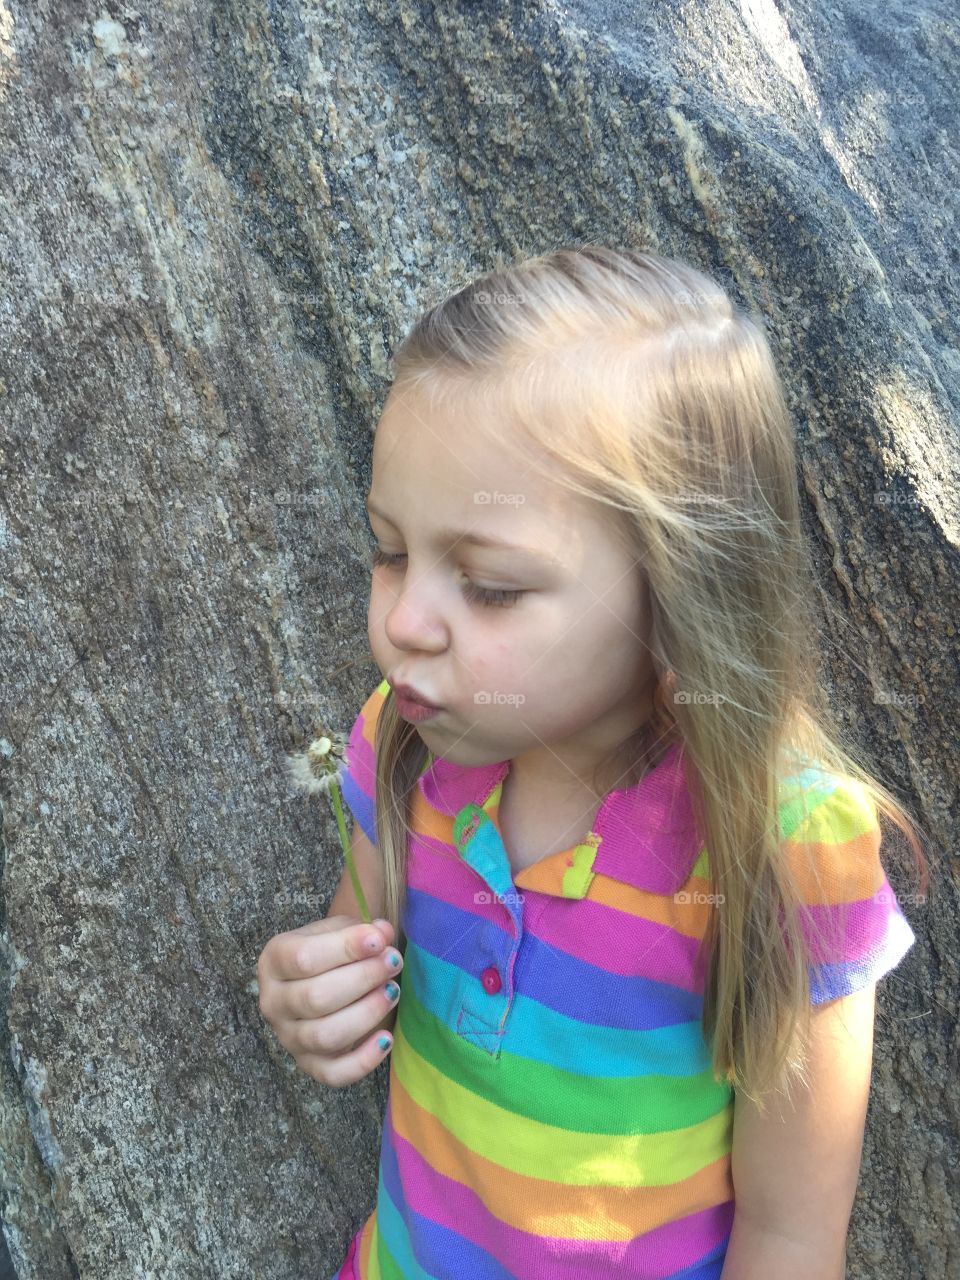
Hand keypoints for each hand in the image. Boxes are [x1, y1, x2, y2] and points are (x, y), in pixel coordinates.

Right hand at [256, 915, 402, 1086]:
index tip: (380, 941)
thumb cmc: (334, 951)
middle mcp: (273, 1002)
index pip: (303, 958)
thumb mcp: (342, 930)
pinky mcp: (309, 1065)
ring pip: (325, 1036)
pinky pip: (333, 1074)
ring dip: (367, 1013)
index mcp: (274, 961)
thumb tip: (383, 934)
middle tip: (393, 962)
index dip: (345, 949)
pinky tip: (386, 1038)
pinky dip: (363, 1060)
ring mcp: (288, 1038)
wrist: (326, 976)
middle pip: (315, 998)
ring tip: (393, 991)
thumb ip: (362, 930)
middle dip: (363, 979)